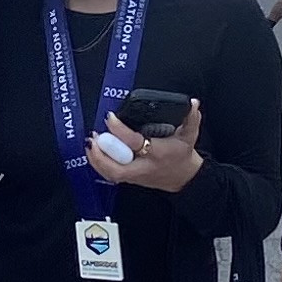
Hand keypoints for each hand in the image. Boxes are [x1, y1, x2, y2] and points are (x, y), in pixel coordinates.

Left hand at [87, 102, 202, 193]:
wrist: (184, 178)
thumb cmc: (182, 154)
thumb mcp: (190, 134)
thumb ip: (191, 117)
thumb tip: (192, 103)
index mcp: (158, 153)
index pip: (135, 142)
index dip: (120, 130)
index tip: (110, 117)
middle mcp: (144, 166)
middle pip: (118, 167)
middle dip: (102, 153)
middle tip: (94, 137)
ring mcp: (136, 175)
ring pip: (112, 173)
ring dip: (97, 160)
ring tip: (90, 144)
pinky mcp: (130, 178)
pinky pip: (111, 175)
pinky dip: (99, 165)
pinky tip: (93, 154)